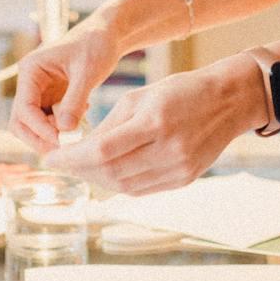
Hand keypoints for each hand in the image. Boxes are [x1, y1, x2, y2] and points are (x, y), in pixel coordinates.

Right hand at [9, 12, 128, 151]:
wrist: (108, 34)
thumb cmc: (97, 44)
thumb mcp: (88, 72)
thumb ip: (75, 100)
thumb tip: (64, 130)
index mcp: (31, 70)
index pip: (25, 109)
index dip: (41, 128)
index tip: (63, 139)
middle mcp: (29, 82)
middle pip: (20, 121)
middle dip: (39, 137)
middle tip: (64, 148)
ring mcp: (39, 91)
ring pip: (32, 124)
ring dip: (50, 135)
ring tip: (75, 134)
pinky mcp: (51, 97)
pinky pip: (48, 121)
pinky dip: (60, 128)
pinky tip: (81, 119)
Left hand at [40, 53, 265, 190]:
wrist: (229, 101)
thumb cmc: (181, 90)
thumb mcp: (141, 97)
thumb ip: (110, 125)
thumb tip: (79, 151)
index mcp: (154, 123)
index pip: (101, 151)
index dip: (71, 159)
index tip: (50, 158)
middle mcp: (168, 150)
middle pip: (110, 173)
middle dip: (80, 170)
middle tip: (64, 163)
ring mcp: (178, 169)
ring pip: (124, 186)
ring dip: (97, 179)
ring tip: (83, 167)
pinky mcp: (184, 179)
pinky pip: (142, 189)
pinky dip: (120, 183)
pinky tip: (110, 171)